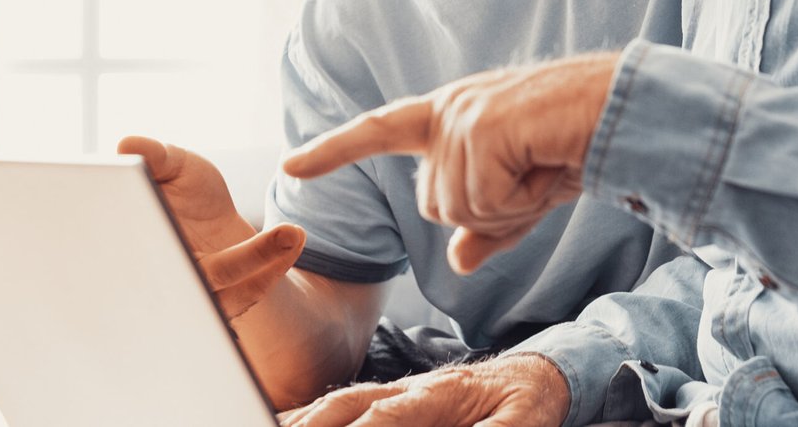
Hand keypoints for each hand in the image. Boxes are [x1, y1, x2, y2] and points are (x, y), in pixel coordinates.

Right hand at [118, 135, 305, 318]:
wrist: (203, 219)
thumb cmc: (181, 190)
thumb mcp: (172, 165)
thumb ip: (154, 156)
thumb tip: (126, 145)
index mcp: (137, 252)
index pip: (142, 259)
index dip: (168, 247)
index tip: (197, 223)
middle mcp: (161, 284)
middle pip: (192, 282)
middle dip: (239, 260)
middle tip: (282, 233)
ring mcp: (192, 301)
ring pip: (224, 295)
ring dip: (262, 262)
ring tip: (292, 231)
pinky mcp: (221, 307)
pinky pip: (248, 294)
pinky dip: (272, 270)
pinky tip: (294, 238)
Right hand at [276, 354, 569, 426]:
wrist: (533, 376)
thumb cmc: (525, 402)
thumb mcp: (523, 422)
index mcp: (439, 393)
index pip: (389, 414)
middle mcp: (409, 388)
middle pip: (348, 403)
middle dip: (312, 423)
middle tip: (272, 426)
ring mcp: (396, 393)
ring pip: (337, 403)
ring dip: (301, 419)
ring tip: (264, 422)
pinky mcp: (391, 402)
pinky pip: (342, 408)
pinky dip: (309, 417)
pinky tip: (283, 422)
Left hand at [282, 55, 616, 273]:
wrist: (620, 110)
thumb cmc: (576, 144)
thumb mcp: (526, 196)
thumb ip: (488, 227)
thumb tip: (456, 261)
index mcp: (450, 114)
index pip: (379, 131)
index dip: (334, 150)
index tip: (289, 164)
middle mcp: (448, 110)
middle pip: (433, 205)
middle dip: (487, 214)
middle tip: (534, 179)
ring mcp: (460, 117)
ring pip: (456, 210)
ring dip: (507, 208)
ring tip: (543, 167)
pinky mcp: (479, 129)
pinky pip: (483, 202)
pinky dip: (519, 202)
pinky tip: (544, 165)